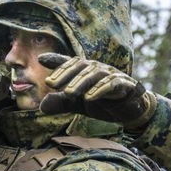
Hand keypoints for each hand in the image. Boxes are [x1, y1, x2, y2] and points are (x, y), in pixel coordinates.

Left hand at [38, 53, 156, 129]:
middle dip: (65, 75)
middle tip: (51, 84)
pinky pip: (113, 84)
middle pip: (81, 67)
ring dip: (80, 82)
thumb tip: (41, 107)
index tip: (41, 59)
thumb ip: (62, 104)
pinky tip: (89, 98)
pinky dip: (101, 89)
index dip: (57, 61)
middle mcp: (99, 69)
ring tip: (68, 93)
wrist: (130, 111)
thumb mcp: (78, 105)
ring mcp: (113, 75)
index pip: (71, 63)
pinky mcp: (126, 85)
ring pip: (95, 74)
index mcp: (87, 71)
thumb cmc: (103, 103)